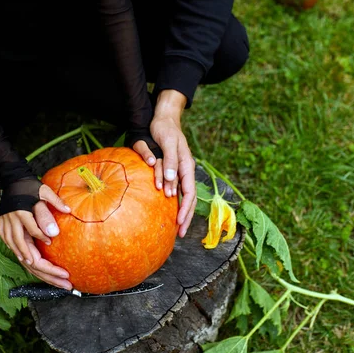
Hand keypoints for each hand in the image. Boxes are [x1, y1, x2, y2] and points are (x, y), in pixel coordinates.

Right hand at [0, 184, 71, 282]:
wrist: (9, 183)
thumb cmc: (28, 188)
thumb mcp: (43, 191)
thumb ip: (54, 202)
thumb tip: (67, 211)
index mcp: (21, 213)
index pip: (34, 234)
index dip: (46, 246)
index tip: (61, 260)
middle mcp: (12, 226)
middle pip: (28, 255)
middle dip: (47, 272)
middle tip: (65, 281)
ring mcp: (6, 232)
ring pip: (22, 258)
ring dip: (40, 272)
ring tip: (58, 282)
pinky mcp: (4, 235)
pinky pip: (16, 253)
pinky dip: (28, 263)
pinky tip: (41, 272)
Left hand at [132, 90, 196, 237]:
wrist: (164, 119)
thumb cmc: (166, 130)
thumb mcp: (169, 143)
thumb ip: (171, 162)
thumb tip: (172, 182)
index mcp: (187, 166)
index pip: (189, 192)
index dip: (185, 209)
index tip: (179, 222)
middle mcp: (185, 171)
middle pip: (189, 198)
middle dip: (185, 217)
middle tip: (179, 234)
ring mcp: (180, 171)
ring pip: (184, 196)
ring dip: (182, 212)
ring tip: (177, 227)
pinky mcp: (173, 171)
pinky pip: (178, 190)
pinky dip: (176, 203)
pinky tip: (172, 211)